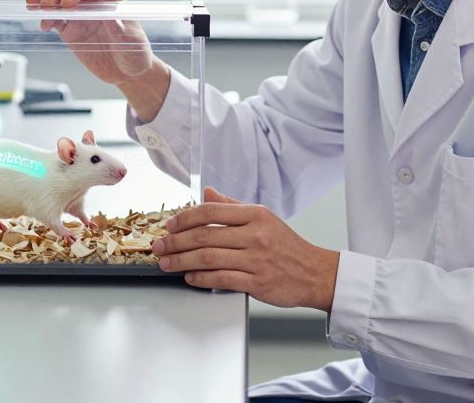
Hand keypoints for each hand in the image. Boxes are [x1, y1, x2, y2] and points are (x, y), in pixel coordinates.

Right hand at [26, 0, 169, 119]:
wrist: (128, 72)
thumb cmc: (136, 53)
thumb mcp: (132, 42)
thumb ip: (120, 30)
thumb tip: (109, 16)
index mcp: (110, 0)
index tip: (67, 4)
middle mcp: (93, 3)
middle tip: (45, 4)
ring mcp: (80, 15)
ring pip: (59, 1)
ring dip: (45, 0)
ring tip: (33, 5)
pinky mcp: (70, 30)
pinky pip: (55, 19)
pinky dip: (46, 18)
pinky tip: (42, 24)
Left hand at [152, 187, 339, 310]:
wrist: (314, 272)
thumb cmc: (286, 246)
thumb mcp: (263, 218)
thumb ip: (233, 206)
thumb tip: (208, 192)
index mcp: (255, 215)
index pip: (211, 212)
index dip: (184, 218)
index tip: (169, 225)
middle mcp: (255, 235)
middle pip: (204, 236)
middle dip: (175, 242)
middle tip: (159, 246)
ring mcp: (256, 259)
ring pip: (208, 258)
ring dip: (181, 261)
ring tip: (166, 263)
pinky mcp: (257, 282)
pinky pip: (221, 278)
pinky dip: (201, 278)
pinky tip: (189, 277)